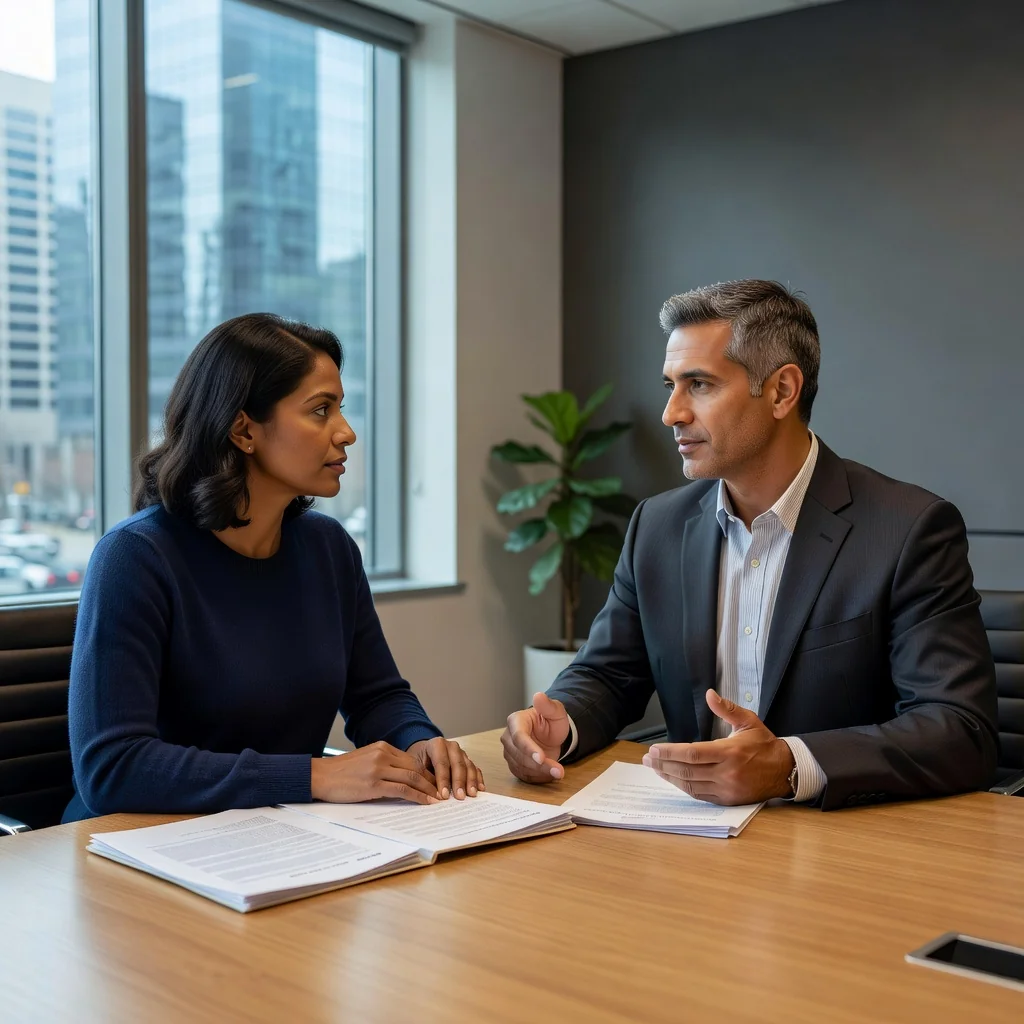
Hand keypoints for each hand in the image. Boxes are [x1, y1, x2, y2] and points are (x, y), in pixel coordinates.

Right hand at [310, 740, 440, 804]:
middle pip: (416, 767)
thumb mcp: (365, 760)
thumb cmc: (340, 772)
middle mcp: (383, 754)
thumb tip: (401, 778)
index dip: (426, 773)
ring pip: (412, 778)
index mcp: (382, 747)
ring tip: (438, 800)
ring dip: (428, 790)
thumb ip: (383, 764)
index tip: (436, 783)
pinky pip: (402, 790)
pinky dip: (417, 796)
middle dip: (432, 781)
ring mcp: (378, 768)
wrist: (319, 776)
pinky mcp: (374, 784)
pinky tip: (425, 802)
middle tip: (443, 793)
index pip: (411, 760)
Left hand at [406, 737, 484, 799]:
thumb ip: (423, 777)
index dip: (443, 779)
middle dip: (459, 781)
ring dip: (471, 781)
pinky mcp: (467, 760)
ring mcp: (461, 753)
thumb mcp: (415, 765)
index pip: (441, 762)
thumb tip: (432, 795)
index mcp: (437, 744)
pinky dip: (478, 779)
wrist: (423, 752)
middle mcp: (451, 746)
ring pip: (468, 765)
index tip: (444, 795)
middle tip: (460, 797)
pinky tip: (480, 788)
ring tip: (472, 794)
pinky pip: (475, 768)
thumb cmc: (418, 760)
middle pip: (458, 763)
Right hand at [501, 691, 568, 783]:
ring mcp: (510, 752)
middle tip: (558, 770)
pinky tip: (550, 775)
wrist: (551, 735)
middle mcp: (508, 737)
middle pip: (519, 755)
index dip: (528, 748)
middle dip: (539, 765)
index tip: (541, 758)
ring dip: (541, 773)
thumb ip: (548, 705)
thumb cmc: (551, 721)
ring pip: (522, 767)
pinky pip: (524, 776)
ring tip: (558, 772)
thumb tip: (538, 696)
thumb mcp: (556, 711)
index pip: (518, 736)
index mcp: (516, 721)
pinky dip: (538, 778)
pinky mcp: (514, 765)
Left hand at [641, 689, 794, 803]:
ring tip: (655, 768)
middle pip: (687, 770)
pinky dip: (684, 787)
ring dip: (670, 777)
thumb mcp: (749, 721)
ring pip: (691, 785)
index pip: (693, 753)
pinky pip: (700, 795)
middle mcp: (727, 772)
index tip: (654, 749)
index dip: (671, 752)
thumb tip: (709, 694)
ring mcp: (727, 789)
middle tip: (647, 758)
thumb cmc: (764, 744)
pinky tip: (673, 779)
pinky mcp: (728, 800)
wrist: (785, 771)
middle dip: (663, 764)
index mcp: (730, 752)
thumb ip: (727, 709)